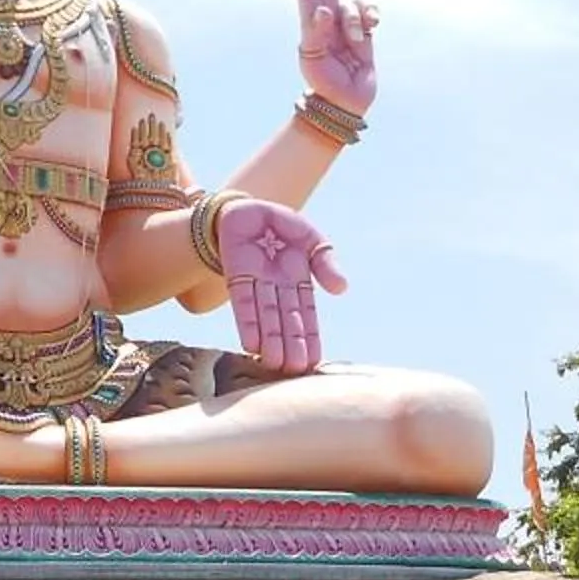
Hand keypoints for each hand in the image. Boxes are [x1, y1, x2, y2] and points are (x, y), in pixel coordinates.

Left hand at [216, 196, 348, 374]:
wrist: (245, 208)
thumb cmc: (279, 224)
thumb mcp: (310, 237)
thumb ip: (326, 261)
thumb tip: (342, 289)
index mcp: (299, 280)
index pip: (306, 314)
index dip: (310, 337)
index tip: (314, 361)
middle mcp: (278, 288)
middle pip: (286, 321)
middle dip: (290, 345)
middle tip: (295, 371)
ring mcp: (256, 284)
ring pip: (265, 317)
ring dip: (269, 341)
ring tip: (274, 365)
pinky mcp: (235, 277)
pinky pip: (243, 303)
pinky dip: (247, 323)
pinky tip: (250, 344)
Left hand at [293, 0, 378, 114]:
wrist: (344, 101)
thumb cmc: (322, 80)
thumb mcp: (312, 56)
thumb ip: (316, 30)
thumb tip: (323, 9)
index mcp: (311, 24)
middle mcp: (328, 22)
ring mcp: (347, 26)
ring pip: (352, 3)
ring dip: (355, 17)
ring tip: (354, 40)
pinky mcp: (365, 34)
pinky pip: (369, 13)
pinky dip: (371, 14)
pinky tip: (373, 23)